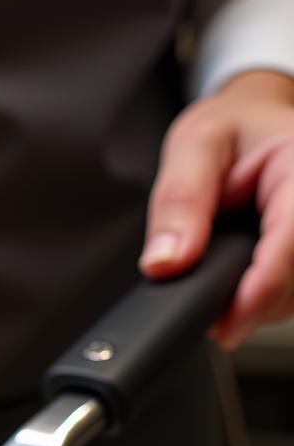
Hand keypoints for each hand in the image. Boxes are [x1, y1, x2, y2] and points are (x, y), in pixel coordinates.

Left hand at [142, 69, 293, 348]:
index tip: (225, 324)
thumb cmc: (231, 127)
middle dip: (247, 303)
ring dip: (250, 303)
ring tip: (214, 281)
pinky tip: (233, 281)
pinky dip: (256, 296)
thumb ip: (179, 202)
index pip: (291, 243)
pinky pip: (288, 290)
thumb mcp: (194, 145)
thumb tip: (164, 262)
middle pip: (293, 281)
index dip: (259, 290)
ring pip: (292, 294)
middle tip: (201, 309)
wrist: (252, 122)